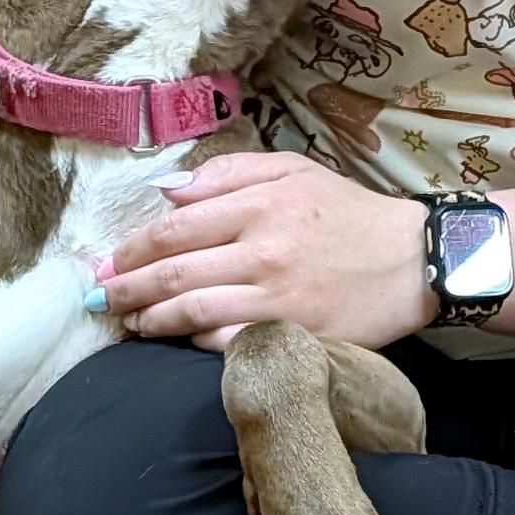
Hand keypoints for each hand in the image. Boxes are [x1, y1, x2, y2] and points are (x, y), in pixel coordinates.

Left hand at [94, 152, 432, 351]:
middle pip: (174, 274)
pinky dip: (195, 342)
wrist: (412, 260)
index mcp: (258, 206)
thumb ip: (227, 174)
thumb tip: (168, 191)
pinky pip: (228, 343)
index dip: (130, 250)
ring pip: (193, 313)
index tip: (106, 263)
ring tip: (132, 322)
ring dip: (152, 320)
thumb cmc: (348, 214)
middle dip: (127, 289)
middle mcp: (262, 252)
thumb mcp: (292, 171)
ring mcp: (277, 298)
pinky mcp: (294, 334)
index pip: (173, 230)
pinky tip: (179, 339)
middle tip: (101, 299)